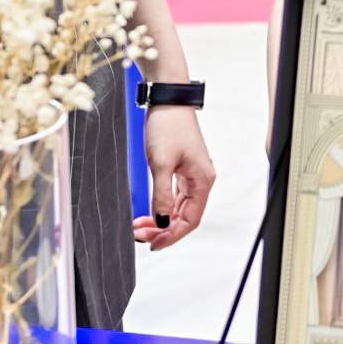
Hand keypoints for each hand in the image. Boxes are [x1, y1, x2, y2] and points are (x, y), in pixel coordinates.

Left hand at [132, 105, 215, 250]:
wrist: (167, 99)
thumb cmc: (168, 125)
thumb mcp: (161, 164)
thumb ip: (162, 196)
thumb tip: (163, 221)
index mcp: (202, 180)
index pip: (190, 220)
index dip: (172, 235)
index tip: (153, 243)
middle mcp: (201, 179)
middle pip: (185, 216)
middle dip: (163, 229)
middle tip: (140, 235)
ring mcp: (193, 174)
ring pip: (179, 207)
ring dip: (161, 219)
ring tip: (140, 226)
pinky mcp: (183, 168)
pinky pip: (175, 196)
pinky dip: (162, 206)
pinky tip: (149, 211)